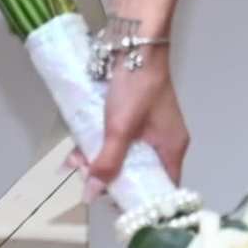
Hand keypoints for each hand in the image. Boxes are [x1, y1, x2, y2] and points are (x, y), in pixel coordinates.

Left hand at [88, 52, 187, 196]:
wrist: (135, 42)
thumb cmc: (136, 87)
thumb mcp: (120, 129)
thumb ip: (107, 162)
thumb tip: (92, 195)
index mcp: (171, 147)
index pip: (161, 187)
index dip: (139, 199)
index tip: (114, 205)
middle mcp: (163, 140)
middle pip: (138, 171)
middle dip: (110, 177)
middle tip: (88, 181)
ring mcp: (148, 125)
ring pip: (123, 154)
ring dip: (99, 159)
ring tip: (75, 163)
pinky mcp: (133, 112)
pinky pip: (116, 137)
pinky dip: (98, 142)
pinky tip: (76, 149)